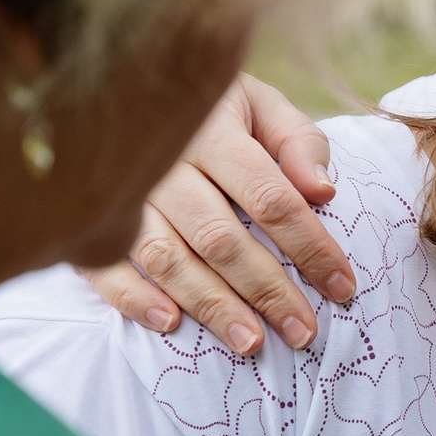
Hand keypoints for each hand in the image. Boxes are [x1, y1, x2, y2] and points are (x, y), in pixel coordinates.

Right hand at [81, 73, 353, 352]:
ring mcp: (123, 196)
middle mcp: (165, 167)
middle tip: (303, 333)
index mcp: (214, 134)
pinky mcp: (92, 221)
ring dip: (211, 304)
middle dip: (267, 290)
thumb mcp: (265, 108)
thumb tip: (323, 191)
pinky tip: (170, 324)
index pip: (270, 198)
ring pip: (169, 259)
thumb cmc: (217, 109)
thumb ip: (299, 144)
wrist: (129, 92)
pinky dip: (134, 297)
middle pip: (221, 238)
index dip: (310, 246)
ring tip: (250, 342)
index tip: (343, 287)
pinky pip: (105, 265)